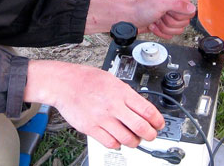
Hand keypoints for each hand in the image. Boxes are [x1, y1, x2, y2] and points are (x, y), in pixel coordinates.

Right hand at [24, 61, 163, 148]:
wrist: (64, 83)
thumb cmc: (87, 80)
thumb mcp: (113, 80)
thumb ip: (127, 95)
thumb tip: (142, 108)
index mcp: (121, 92)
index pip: (148, 110)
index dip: (158, 121)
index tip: (159, 124)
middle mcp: (113, 106)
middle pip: (141, 128)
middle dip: (150, 135)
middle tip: (151, 135)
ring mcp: (102, 118)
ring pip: (127, 139)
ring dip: (134, 142)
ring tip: (134, 139)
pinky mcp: (91, 128)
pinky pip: (110, 143)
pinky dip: (117, 144)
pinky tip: (117, 139)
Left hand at [129, 0, 194, 38]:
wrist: (129, 18)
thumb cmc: (141, 8)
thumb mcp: (161, 3)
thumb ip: (178, 5)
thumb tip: (192, 8)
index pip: (190, 11)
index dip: (179, 15)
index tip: (168, 12)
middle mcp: (174, 5)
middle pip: (184, 22)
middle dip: (170, 22)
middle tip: (160, 16)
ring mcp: (169, 16)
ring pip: (178, 30)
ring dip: (164, 28)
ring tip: (155, 21)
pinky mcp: (165, 26)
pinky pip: (170, 34)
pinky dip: (160, 32)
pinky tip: (153, 25)